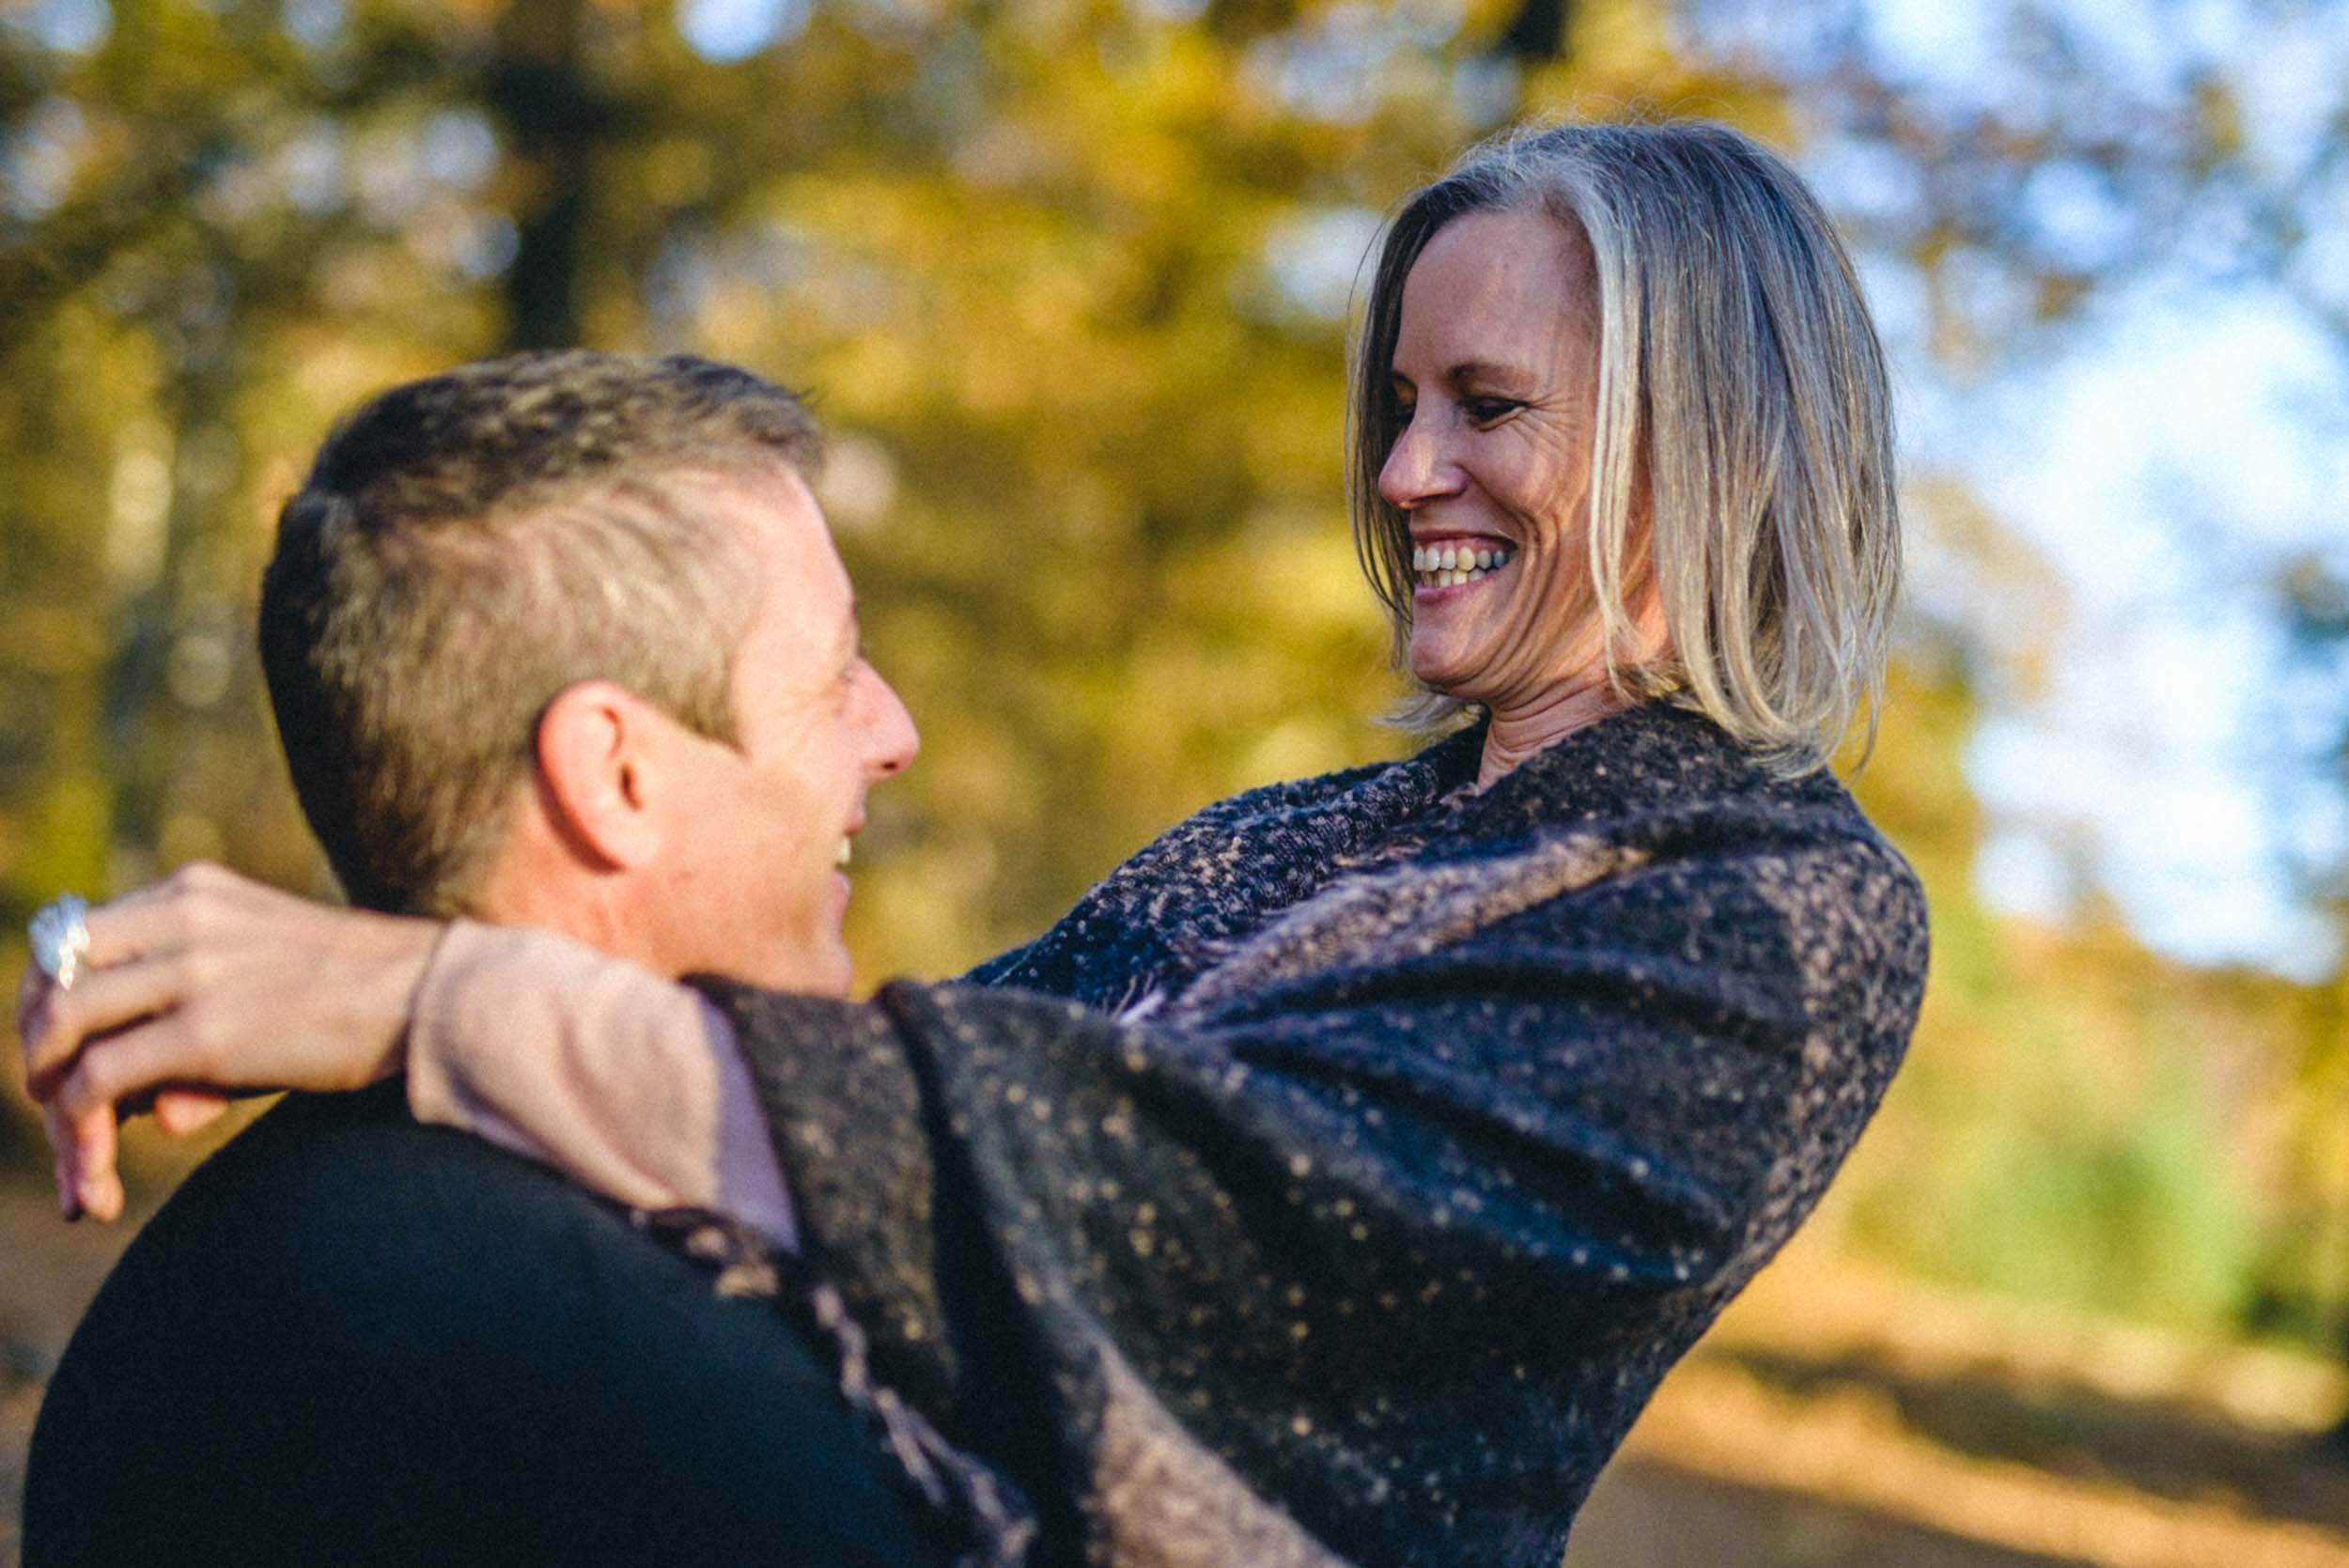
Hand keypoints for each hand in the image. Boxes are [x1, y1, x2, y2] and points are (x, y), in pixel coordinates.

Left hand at [16, 862, 440, 1220]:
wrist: (438, 998)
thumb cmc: (366, 1001)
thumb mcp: (268, 983)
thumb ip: (202, 1027)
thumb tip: (162, 1115)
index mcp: (195, 891)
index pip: (76, 936)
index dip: (51, 999)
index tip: (63, 1053)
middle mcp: (181, 917)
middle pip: (51, 973)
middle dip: (38, 1044)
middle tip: (52, 1099)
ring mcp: (191, 972)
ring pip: (61, 1026)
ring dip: (49, 1093)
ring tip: (74, 1145)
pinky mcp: (204, 1033)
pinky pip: (98, 1080)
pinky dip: (81, 1130)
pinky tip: (99, 1175)